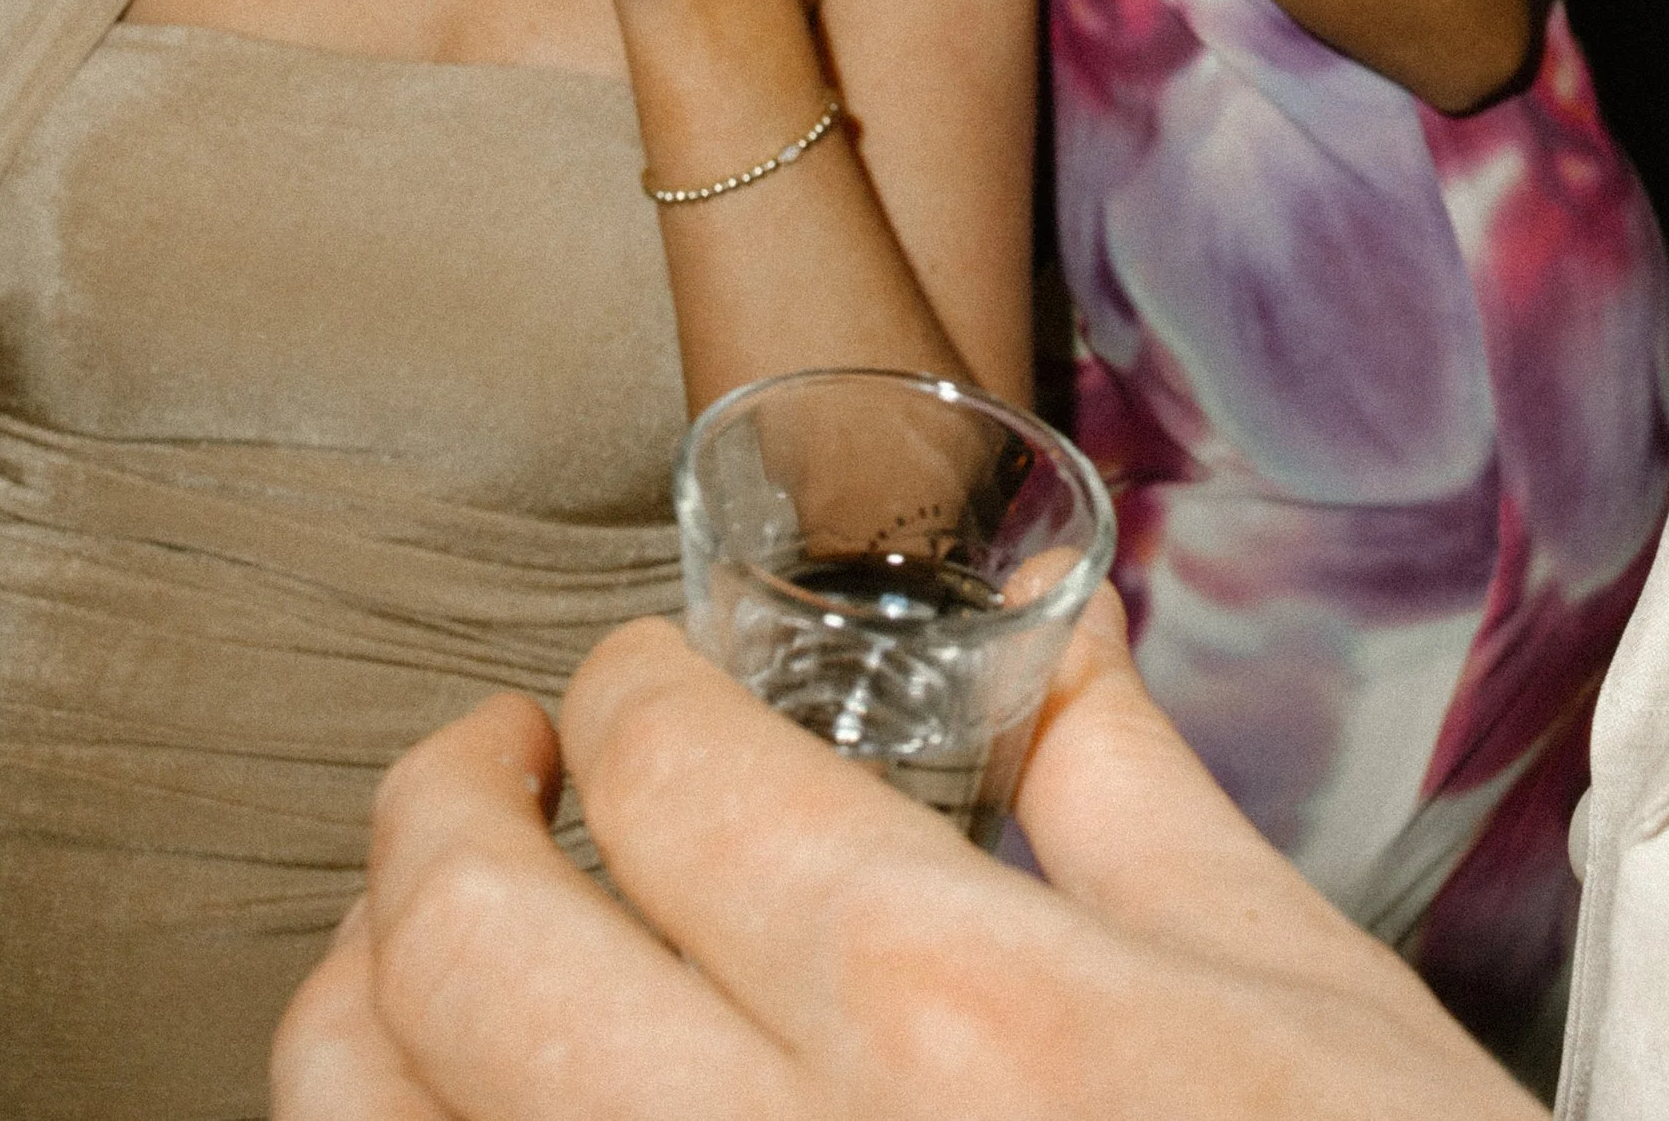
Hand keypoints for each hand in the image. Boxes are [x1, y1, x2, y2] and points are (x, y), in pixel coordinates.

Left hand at [269, 594, 1527, 1120]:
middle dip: (432, 809)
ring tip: (425, 955)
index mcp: (967, 1024)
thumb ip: (1136, 805)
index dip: (619, 690)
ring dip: (359, 1012)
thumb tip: (1049, 644)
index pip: (671, 774)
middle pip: (460, 949)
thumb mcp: (1309, 1011)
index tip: (624, 687)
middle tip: (484, 769)